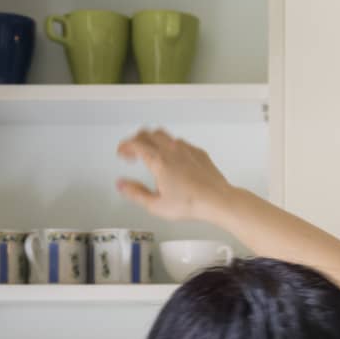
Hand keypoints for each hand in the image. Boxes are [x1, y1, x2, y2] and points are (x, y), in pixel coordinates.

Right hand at [116, 129, 236, 221]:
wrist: (217, 200)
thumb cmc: (191, 203)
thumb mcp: (156, 205)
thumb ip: (135, 193)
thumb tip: (122, 184)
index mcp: (158, 161)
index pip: (135, 144)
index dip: (125, 146)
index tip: (122, 152)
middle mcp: (171, 150)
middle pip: (148, 133)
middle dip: (136, 139)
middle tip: (133, 151)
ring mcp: (186, 149)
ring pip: (164, 135)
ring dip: (153, 140)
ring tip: (151, 152)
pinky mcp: (198, 152)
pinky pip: (180, 142)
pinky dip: (170, 145)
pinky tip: (173, 157)